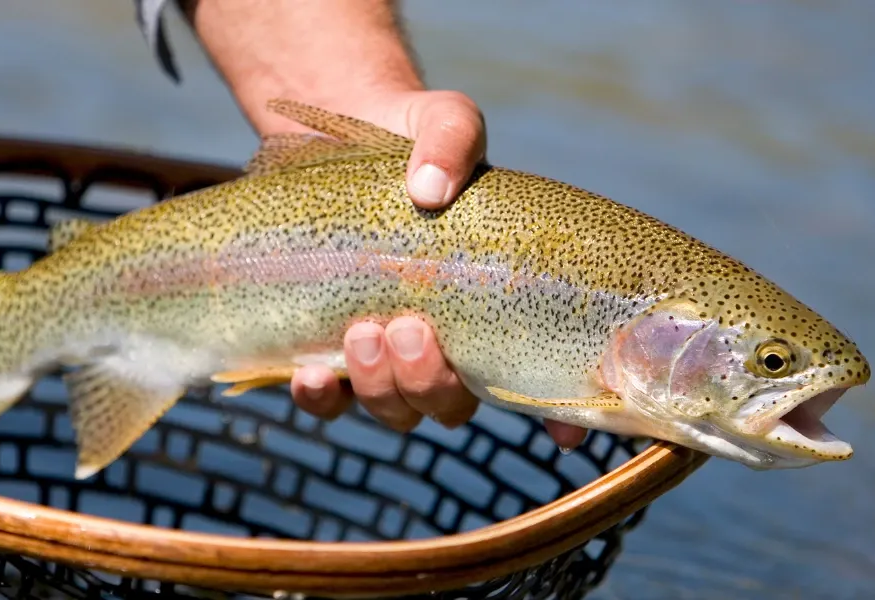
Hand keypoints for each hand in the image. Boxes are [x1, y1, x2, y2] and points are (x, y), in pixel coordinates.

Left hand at [287, 90, 590, 450]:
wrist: (334, 146)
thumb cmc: (411, 141)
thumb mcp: (443, 123)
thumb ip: (450, 141)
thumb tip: (429, 189)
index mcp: (494, 308)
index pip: (538, 379)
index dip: (560, 419)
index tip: (565, 433)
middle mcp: (446, 345)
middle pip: (451, 405)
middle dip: (431, 382)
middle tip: (408, 329)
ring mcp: (386, 357)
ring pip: (396, 409)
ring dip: (382, 386)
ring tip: (366, 331)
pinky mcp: (328, 352)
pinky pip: (330, 402)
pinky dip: (322, 398)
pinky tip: (309, 375)